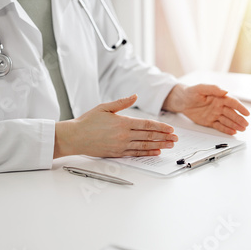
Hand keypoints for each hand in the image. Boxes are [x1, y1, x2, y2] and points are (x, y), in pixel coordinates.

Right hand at [54, 95, 177, 157]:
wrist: (74, 137)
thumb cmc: (87, 121)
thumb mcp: (105, 107)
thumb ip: (122, 102)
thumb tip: (135, 96)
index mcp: (122, 122)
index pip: (147, 124)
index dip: (161, 127)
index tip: (170, 128)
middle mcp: (124, 135)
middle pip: (149, 136)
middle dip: (164, 137)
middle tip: (176, 138)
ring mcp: (121, 146)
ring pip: (145, 146)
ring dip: (159, 145)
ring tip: (170, 145)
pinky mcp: (117, 153)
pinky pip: (136, 153)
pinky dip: (147, 153)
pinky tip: (155, 152)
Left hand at [162, 84, 249, 134]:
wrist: (181, 101)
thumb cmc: (190, 92)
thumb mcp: (200, 88)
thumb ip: (213, 89)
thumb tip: (225, 91)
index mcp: (219, 97)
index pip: (232, 102)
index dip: (240, 108)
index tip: (247, 113)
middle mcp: (219, 106)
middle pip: (232, 113)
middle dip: (239, 119)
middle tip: (245, 125)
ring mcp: (215, 114)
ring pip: (227, 121)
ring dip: (235, 125)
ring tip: (242, 129)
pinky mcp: (210, 121)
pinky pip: (219, 126)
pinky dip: (226, 130)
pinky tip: (233, 132)